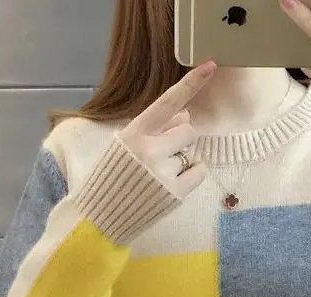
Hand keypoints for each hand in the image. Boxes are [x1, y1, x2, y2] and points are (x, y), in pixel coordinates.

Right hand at [119, 61, 216, 198]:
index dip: (190, 84)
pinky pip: (199, 172)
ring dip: (181, 160)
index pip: (167, 103)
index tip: (210, 66)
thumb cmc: (112, 177)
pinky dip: (191, 175)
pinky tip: (172, 182)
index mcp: (134, 133)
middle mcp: (150, 150)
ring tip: (158, 175)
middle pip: (188, 131)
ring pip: (191, 153)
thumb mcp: (124, 145)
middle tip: (163, 154)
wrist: (101, 216)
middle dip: (182, 139)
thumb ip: (154, 128)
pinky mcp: (175, 192)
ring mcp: (164, 172)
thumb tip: (185, 115)